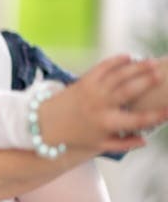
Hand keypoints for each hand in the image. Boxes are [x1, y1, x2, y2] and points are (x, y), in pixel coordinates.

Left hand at [38, 55, 167, 153]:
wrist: (45, 123)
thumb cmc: (76, 135)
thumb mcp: (99, 144)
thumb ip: (123, 144)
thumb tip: (145, 140)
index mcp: (106, 124)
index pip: (137, 120)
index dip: (156, 115)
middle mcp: (100, 106)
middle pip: (128, 90)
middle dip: (147, 81)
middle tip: (162, 74)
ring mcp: (91, 91)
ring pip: (118, 75)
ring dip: (137, 67)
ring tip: (153, 62)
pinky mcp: (83, 81)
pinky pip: (102, 67)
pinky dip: (116, 60)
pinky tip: (129, 57)